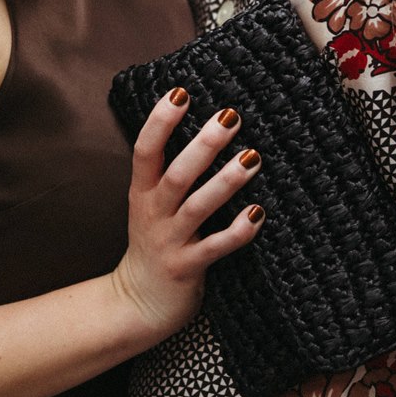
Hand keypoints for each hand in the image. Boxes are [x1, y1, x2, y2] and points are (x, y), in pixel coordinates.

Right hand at [110, 87, 263, 341]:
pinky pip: (216, 248)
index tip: (180, 93)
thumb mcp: (149, 204)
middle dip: (203, 145)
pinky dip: (237, 231)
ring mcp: (170, 241)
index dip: (159, 121)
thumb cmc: (153, 244)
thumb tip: (203, 128)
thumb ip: (167, 172)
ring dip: (226, 182)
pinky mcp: (188, 268)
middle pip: (177, 174)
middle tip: (230, 117)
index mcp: (143, 192)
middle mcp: (154, 213)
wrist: (137, 303)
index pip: (145, 150)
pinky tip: (258, 214)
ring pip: (199, 207)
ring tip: (252, 158)